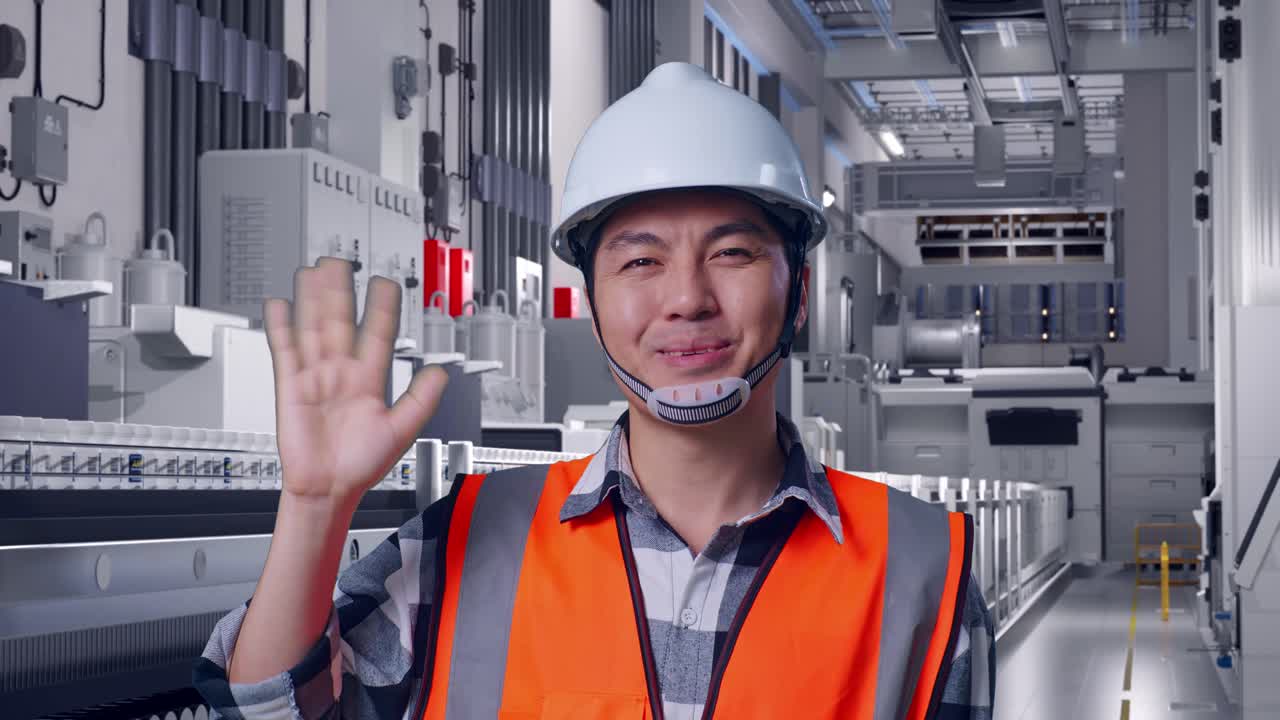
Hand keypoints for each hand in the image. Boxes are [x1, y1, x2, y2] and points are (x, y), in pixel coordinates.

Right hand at [263, 257, 447, 509]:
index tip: (387, 284)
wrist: (328, 489)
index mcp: (369, 380)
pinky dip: (280, 327)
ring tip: (312, 272)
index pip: (376, 333)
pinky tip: (279, 305)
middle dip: (341, 292)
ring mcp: (315, 377)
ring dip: (311, 300)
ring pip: (313, 328)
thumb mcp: (401, 430)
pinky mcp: (290, 387)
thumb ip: (421, 399)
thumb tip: (442, 372)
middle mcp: (341, 373)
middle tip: (342, 262)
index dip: (382, 308)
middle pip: (341, 322)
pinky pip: (284, 351)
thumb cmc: (361, 465)